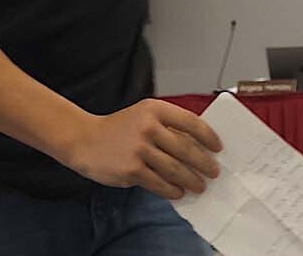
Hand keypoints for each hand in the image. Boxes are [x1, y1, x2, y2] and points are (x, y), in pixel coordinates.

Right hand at [60, 99, 221, 199]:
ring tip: (200, 186)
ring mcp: (139, 150)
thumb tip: (198, 144)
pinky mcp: (131, 170)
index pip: (191, 122)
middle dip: (203, 163)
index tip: (217, 147)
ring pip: (175, 169)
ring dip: (191, 180)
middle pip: (186, 148)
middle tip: (213, 172)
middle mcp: (148, 127)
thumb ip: (167, 125)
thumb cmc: (119, 129)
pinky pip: (159, 183)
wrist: (84, 140)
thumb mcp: (143, 116)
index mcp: (155, 110)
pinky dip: (172, 190)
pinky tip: (178, 192)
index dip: (208, 136)